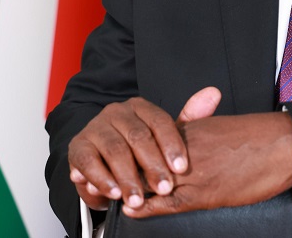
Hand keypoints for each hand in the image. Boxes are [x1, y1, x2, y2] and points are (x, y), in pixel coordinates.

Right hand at [68, 87, 221, 210]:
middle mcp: (117, 112)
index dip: (172, 145)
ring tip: (138, 198)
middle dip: (153, 166)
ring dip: (128, 177)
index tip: (182, 168)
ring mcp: (96, 128)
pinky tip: (113, 193)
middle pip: (138, 137)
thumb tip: (214, 93)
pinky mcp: (78, 147)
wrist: (103, 158)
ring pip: (114, 150)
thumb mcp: (164, 137)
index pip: (160, 122)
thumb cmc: (139, 149)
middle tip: (165, 189)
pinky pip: (88, 162)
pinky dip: (101, 179)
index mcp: (141, 107)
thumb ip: (189, 118)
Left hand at [122, 111, 291, 217]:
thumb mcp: (222, 128)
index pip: (149, 141)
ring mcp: (194, 170)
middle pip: (143, 159)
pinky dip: (146, 206)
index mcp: (192, 129)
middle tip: (102, 178)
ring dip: (130, 189)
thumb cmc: (260, 137)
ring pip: (150, 181)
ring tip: (113, 196)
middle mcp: (187, 148)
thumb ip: (199, 132)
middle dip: (122, 169)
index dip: (129, 151)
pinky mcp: (205, 192)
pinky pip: (167, 202)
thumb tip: (182, 147)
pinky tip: (133, 210)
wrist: (285, 145)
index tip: (113, 157)